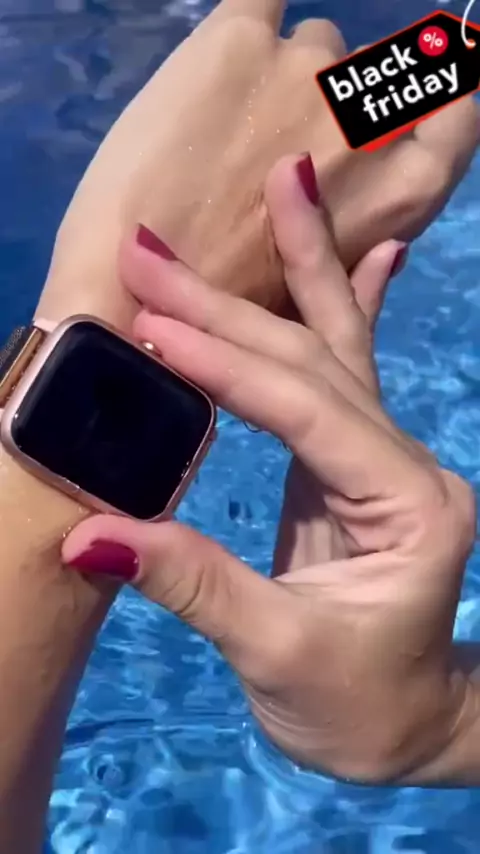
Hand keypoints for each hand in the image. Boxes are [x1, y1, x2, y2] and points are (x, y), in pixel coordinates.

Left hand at [38, 0, 478, 327]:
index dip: (428, 103)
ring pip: (312, 40)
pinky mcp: (238, 42)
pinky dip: (249, 19)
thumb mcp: (328, 296)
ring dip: (281, 73)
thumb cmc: (235, 314)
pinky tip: (226, 53)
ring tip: (224, 128)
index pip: (455, 112)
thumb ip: (365, 250)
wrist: (134, 297)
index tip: (396, 108)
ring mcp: (306, 72)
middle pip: (369, 75)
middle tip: (274, 142)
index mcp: (408, 189)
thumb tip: (394, 246)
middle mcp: (369, 119)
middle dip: (330, 102)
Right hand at [62, 153, 476, 784]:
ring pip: (334, 346)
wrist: (407, 723)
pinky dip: (348, 303)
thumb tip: (87, 537)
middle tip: (150, 248)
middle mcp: (406, 463)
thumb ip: (192, 585)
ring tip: (287, 182)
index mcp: (408, 505)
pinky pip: (347, 368)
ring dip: (301, 264)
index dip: (224, 367)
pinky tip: (372, 249)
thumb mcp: (277, 655)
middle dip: (229, 304)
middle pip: (313, 361)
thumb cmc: (357, 707)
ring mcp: (385, 454)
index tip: (151, 327)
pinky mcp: (355, 459)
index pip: (305, 411)